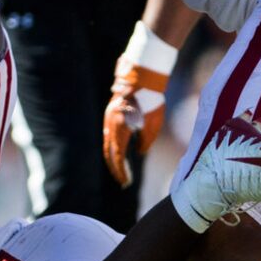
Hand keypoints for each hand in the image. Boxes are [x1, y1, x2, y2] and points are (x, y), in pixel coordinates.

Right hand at [103, 57, 168, 187]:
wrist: (142, 78)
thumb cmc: (151, 101)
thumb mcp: (154, 125)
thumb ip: (145, 141)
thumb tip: (139, 152)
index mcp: (120, 129)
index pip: (117, 156)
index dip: (121, 171)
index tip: (126, 182)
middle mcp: (110, 125)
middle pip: (109, 152)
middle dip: (115, 168)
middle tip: (122, 180)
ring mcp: (108, 119)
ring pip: (107, 143)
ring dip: (113, 157)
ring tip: (121, 169)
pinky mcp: (110, 114)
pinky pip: (108, 134)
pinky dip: (113, 145)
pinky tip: (120, 151)